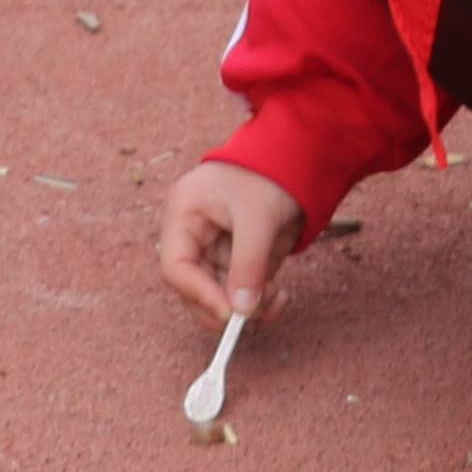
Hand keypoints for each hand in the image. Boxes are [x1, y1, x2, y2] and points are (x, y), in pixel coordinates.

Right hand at [157, 162, 302, 332]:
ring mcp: (213, 248)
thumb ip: (249, 263)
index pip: (176, 267)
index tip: (229, 313)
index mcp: (183, 215)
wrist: (295, 158)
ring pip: (219, 294)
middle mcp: (192, 235)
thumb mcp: (258, 218)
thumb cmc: (268, 175)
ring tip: (277, 298)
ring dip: (247, 306)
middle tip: (256, 314)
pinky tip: (279, 296)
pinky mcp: (235, 258)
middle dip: (226, 305)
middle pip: (194, 288)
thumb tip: (242, 310)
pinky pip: (239, 290)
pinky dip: (258, 300)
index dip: (198, 294)